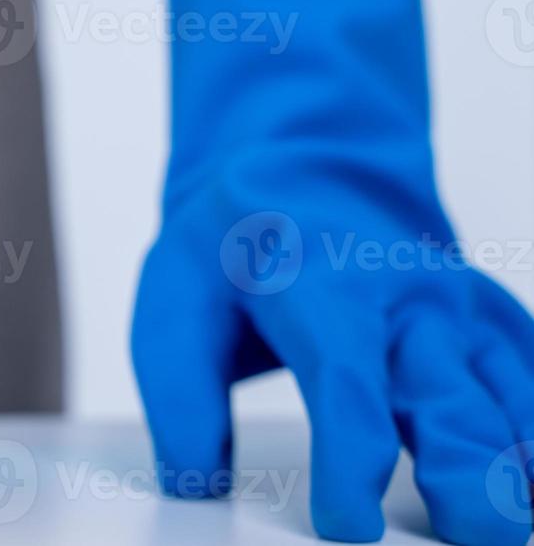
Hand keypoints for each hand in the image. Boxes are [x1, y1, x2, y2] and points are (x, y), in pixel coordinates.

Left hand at [134, 188, 533, 544]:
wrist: (306, 165)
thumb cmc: (239, 240)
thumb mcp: (177, 292)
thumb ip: (179, 388)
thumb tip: (196, 475)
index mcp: (321, 283)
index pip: (344, 378)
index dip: (352, 456)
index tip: (350, 525)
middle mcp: (406, 297)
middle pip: (448, 395)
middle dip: (469, 472)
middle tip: (475, 534)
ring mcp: (460, 310)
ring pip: (509, 392)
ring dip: (516, 461)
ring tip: (512, 519)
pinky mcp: (492, 324)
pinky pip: (533, 375)